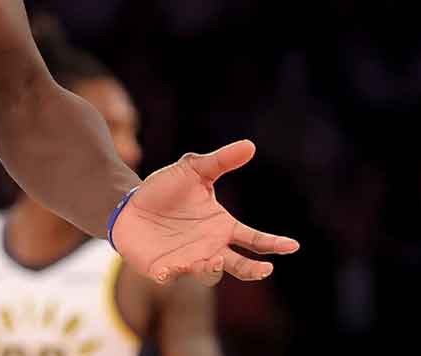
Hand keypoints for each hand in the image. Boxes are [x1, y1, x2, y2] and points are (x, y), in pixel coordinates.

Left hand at [111, 139, 299, 285]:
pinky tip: (168, 269)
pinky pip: (169, 276)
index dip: (273, 244)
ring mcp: (188, 261)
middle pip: (240, 266)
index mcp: (223, 228)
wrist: (129, 203)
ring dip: (213, 269)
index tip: (292, 245)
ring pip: (209, 274)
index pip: (255, 240)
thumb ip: (220, 161)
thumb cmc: (165, 190)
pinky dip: (171, 274)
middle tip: (266, 268)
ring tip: (216, 258)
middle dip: (253, 270)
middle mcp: (211, 249)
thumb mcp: (192, 170)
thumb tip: (249, 145)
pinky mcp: (163, 268)